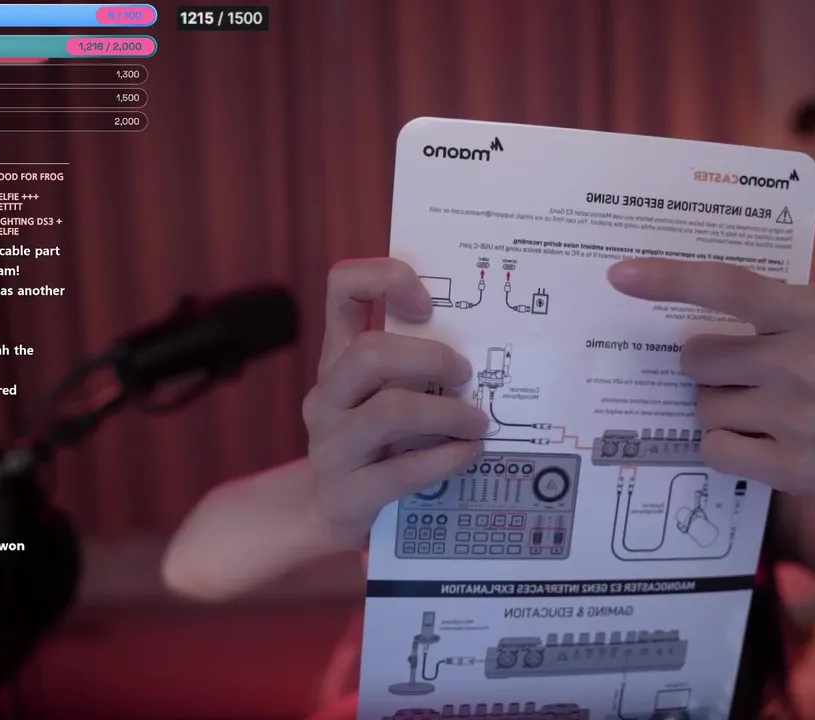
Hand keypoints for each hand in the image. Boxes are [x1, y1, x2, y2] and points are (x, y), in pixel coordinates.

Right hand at [303, 258, 488, 539]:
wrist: (333, 509)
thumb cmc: (380, 440)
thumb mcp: (388, 392)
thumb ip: (417, 366)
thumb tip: (487, 344)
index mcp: (337, 356)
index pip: (343, 287)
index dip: (386, 279)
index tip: (427, 302)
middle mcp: (326, 394)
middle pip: (370, 353)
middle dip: (431, 359)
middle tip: (466, 375)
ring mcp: (330, 445)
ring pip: (389, 412)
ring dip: (448, 415)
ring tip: (479, 423)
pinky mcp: (346, 494)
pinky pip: (402, 471)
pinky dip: (446, 459)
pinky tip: (469, 454)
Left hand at [607, 259, 814, 508]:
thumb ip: (765, 310)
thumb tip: (673, 303)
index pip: (730, 287)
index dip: (670, 278)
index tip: (620, 275)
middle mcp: (810, 359)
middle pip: (697, 357)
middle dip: (708, 370)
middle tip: (750, 379)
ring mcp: (803, 415)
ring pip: (702, 406)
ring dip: (720, 411)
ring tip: (769, 415)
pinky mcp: (794, 465)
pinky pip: (714, 448)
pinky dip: (726, 447)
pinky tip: (766, 444)